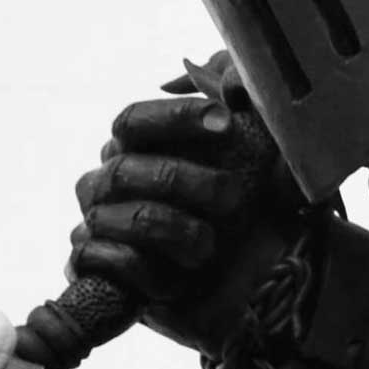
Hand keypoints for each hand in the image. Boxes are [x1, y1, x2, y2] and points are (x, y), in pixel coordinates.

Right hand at [67, 73, 316, 352]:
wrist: (263, 285)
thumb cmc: (255, 210)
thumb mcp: (271, 149)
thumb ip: (254, 101)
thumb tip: (230, 83)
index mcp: (138, 146)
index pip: (133, 120)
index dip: (176, 118)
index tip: (227, 124)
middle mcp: (109, 182)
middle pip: (123, 169)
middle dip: (182, 182)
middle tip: (231, 197)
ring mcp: (99, 227)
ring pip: (114, 218)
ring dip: (176, 233)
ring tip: (210, 248)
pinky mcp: (97, 275)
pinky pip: (102, 262)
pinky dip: (150, 272)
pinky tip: (178, 280)